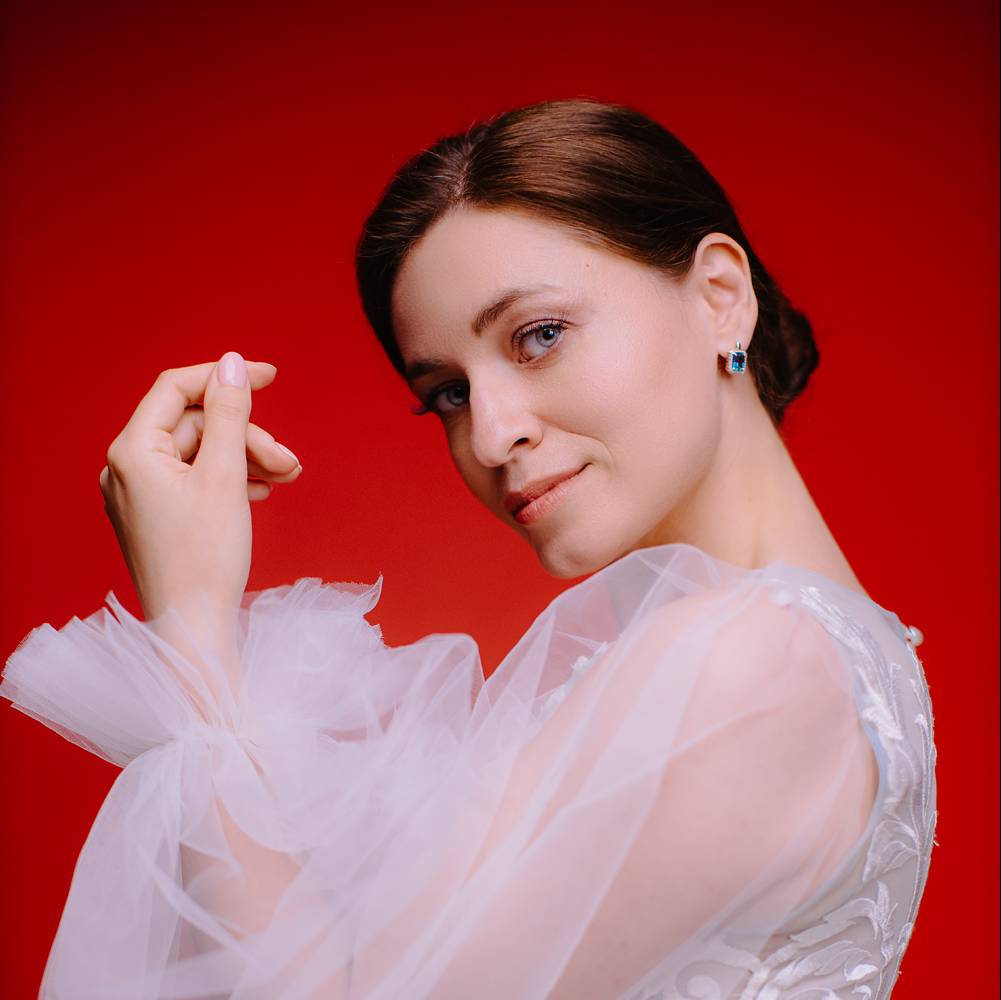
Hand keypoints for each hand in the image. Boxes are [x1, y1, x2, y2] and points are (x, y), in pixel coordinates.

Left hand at [99, 351, 301, 621]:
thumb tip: (231, 365)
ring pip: (201, 454)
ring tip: (286, 479)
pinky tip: (261, 492)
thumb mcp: (225, 476)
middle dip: (248, 436)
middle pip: (197, 426)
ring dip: (247, 459)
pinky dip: (231, 479)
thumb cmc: (205, 558)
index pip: (178, 389)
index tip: (272, 377)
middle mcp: (127, 468)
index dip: (225, 377)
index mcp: (133, 452)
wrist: (193, 627)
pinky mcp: (156, 516)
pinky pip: (196, 479)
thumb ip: (230, 414)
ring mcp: (139, 494)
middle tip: (289, 462)